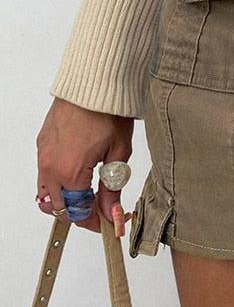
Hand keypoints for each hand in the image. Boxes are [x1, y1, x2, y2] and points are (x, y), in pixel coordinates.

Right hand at [36, 97, 134, 234]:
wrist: (93, 84)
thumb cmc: (108, 114)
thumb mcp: (119, 154)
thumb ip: (112, 188)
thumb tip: (112, 214)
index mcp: (70, 172)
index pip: (78, 212)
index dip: (95, 222)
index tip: (110, 222)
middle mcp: (50, 167)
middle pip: (59, 207)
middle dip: (81, 213)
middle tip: (104, 210)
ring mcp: (43, 155)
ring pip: (47, 193)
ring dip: (67, 199)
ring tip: (92, 194)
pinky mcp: (42, 145)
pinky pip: (44, 174)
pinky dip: (58, 183)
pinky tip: (79, 176)